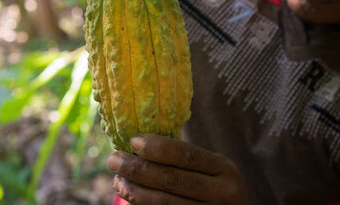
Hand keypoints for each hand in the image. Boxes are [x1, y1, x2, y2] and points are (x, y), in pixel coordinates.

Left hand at [107, 134, 253, 203]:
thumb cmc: (219, 189)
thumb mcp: (215, 170)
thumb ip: (188, 160)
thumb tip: (140, 144)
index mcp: (225, 169)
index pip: (187, 155)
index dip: (158, 148)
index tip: (133, 141)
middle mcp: (222, 193)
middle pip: (172, 180)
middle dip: (138, 169)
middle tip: (113, 160)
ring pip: (165, 204)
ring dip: (136, 192)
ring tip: (117, 181)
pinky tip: (130, 200)